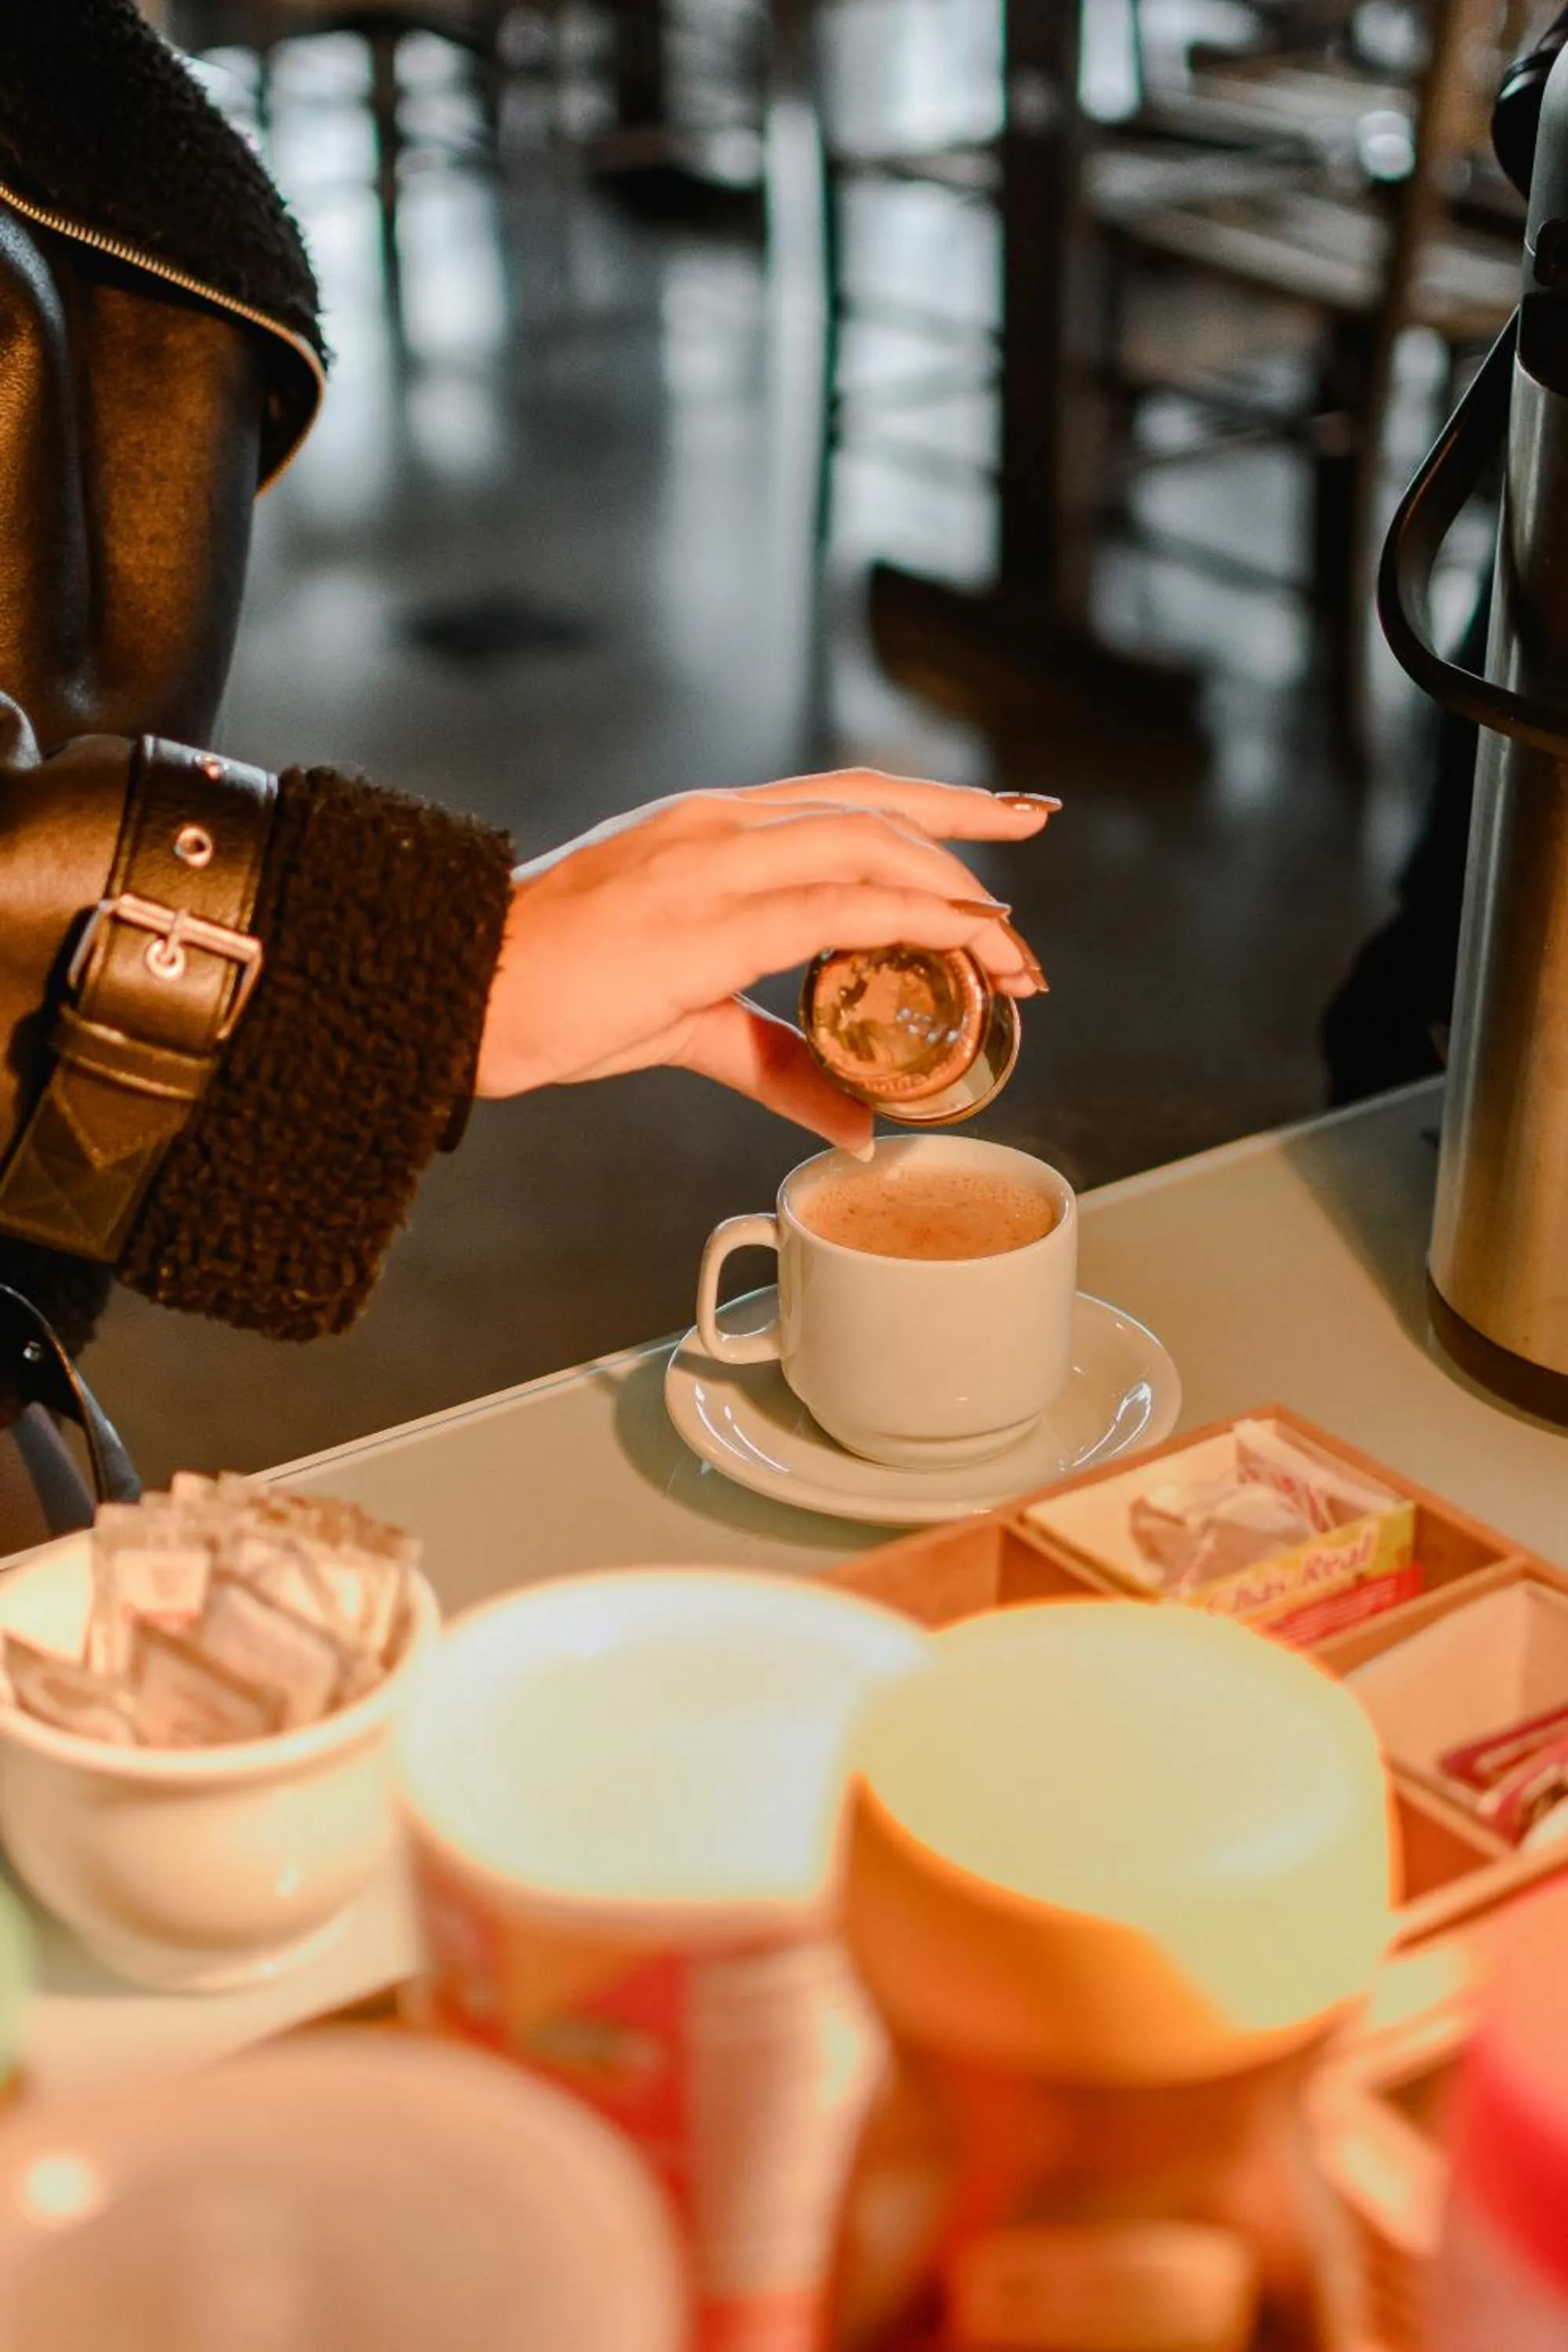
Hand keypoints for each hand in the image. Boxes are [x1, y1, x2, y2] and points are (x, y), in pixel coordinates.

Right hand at [475, 770, 1055, 1148]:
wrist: (455, 992)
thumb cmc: (552, 997)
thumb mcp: (685, 1024)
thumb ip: (777, 1062)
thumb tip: (854, 1121)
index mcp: (709, 830)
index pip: (844, 798)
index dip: (933, 806)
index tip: (1002, 819)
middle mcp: (716, 825)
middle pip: (874, 803)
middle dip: (969, 821)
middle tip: (1039, 832)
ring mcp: (710, 862)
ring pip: (868, 843)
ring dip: (955, 888)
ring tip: (1011, 943)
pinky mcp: (703, 919)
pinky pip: (836, 905)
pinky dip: (914, 919)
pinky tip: (965, 941)